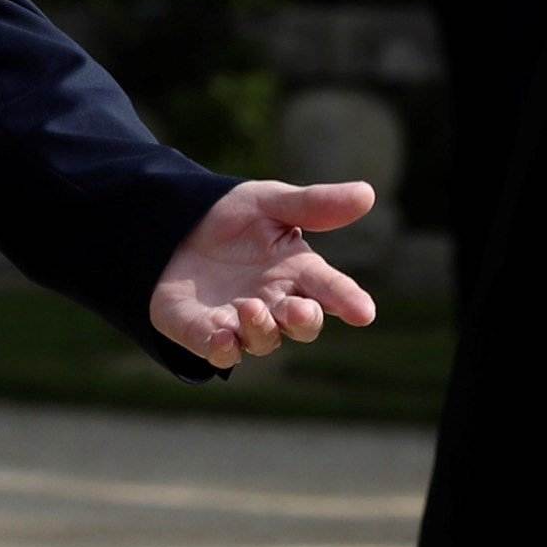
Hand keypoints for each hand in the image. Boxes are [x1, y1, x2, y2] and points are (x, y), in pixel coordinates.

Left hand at [147, 179, 375, 366]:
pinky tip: (223, 338)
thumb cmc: (235, 218)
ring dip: (261, 329)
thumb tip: (368, 193)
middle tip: (301, 310)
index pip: (330, 289)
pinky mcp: (205, 332)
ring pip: (263, 341)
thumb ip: (314, 204)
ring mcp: (242, 322)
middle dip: (305, 321)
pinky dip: (223, 350)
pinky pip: (219, 352)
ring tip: (250, 307)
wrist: (177, 226)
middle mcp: (276, 303)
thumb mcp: (271, 202)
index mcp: (298, 271)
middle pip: (302, 324)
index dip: (348, 300)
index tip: (364, 312)